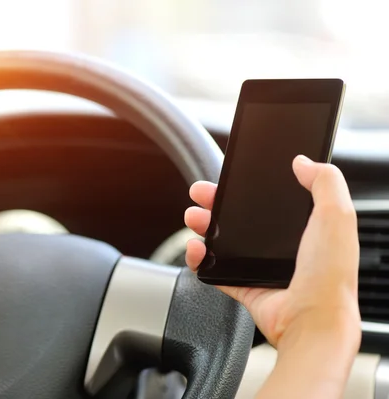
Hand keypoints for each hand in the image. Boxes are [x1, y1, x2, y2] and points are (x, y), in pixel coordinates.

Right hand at [185, 155, 359, 350]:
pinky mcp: (245, 286)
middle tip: (202, 195)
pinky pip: (215, 271)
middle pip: (240, 218)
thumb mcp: (337, 216)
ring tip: (194, 219)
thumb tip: (304, 162)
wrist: (312, 321)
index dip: (247, 187)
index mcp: (305, 228)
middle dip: (216, 203)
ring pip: (223, 242)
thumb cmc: (330, 275)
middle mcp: (282, 247)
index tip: (230, 178)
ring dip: (204, 227)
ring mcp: (261, 267)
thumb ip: (325, 182)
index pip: (269, 200)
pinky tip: (196, 250)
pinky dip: (200, 260)